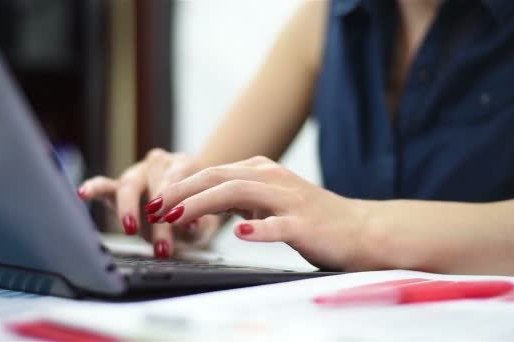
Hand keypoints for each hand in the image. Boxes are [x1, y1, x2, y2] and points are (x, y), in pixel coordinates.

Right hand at [77, 148, 221, 257]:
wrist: (187, 210)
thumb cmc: (194, 214)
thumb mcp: (202, 221)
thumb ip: (198, 223)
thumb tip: (191, 225)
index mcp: (184, 165)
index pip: (178, 179)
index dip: (178, 202)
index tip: (182, 224)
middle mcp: (159, 163)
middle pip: (154, 184)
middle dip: (158, 217)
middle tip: (162, 243)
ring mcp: (137, 173)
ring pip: (129, 185)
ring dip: (129, 210)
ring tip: (130, 229)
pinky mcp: (118, 187)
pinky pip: (104, 185)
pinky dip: (93, 188)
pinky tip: (83, 193)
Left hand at [148, 156, 372, 270]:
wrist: (359, 228)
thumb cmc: (310, 217)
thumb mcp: (270, 199)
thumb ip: (240, 196)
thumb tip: (204, 200)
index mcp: (262, 170)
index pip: (212, 173)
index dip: (180, 185)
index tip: (155, 200)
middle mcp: (272, 178)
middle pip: (218, 178)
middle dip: (181, 192)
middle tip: (154, 207)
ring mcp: (289, 200)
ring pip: (239, 194)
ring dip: (203, 205)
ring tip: (177, 217)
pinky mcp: (305, 224)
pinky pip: (279, 225)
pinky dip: (259, 228)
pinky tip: (242, 233)